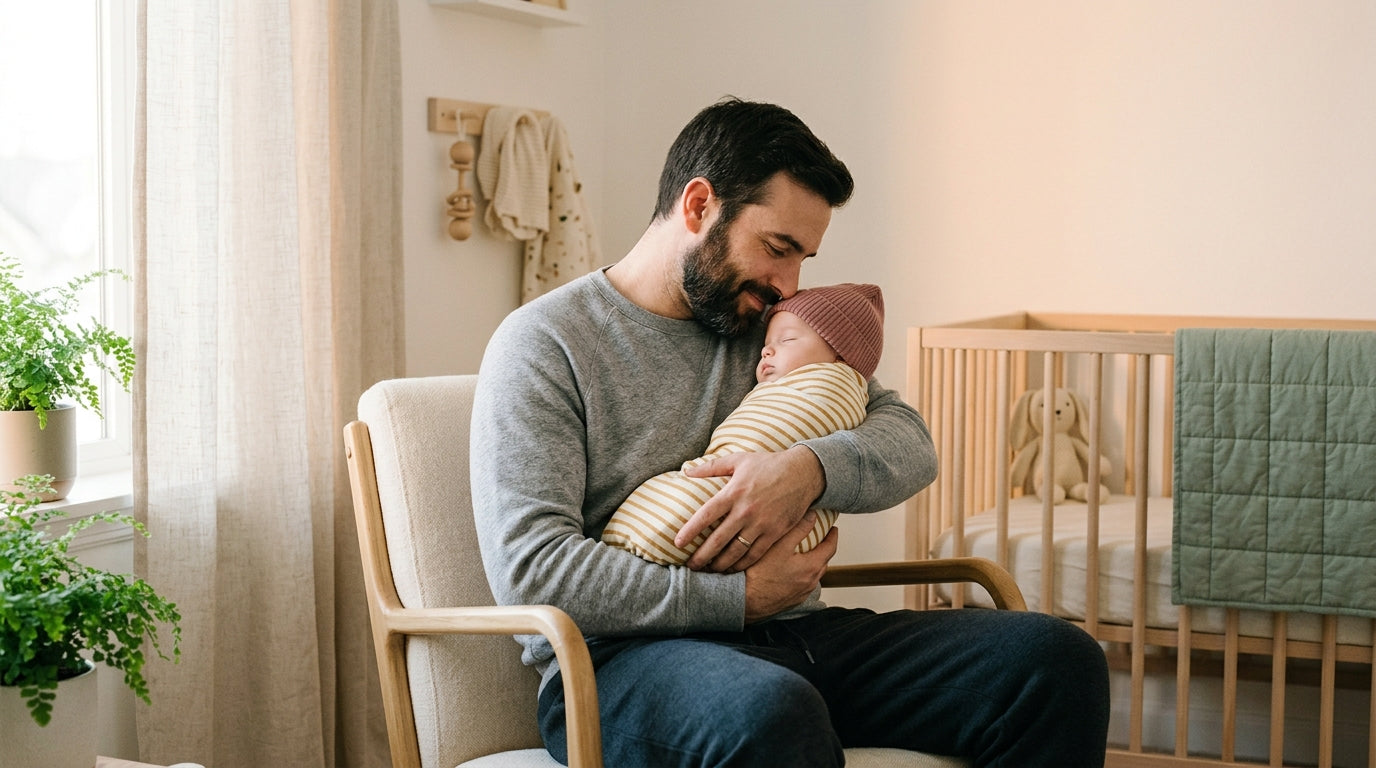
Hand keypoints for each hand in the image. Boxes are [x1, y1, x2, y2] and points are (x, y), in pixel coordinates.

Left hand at [677, 445, 824, 572]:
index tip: (678, 543)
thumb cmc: (769, 464)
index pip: (706, 515)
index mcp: (734, 492)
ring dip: (721, 564)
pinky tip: (733, 570)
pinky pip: (755, 554)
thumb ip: (711, 466)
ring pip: (736, 551)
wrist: (804, 473)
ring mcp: (761, 523)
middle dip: (702, 556)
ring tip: (709, 572)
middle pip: (718, 540)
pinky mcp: (775, 532)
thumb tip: (687, 471)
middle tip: (690, 566)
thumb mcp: (739, 459)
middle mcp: (746, 510)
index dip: (690, 531)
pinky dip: (742, 565)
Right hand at [744, 511, 837, 622]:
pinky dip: (802, 574)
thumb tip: (812, 516)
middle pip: (823, 561)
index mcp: (812, 566)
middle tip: (818, 537)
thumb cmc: (760, 574)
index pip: (830, 548)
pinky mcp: (793, 600)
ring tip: (803, 552)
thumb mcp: (780, 545)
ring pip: (813, 574)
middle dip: (823, 548)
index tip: (832, 529)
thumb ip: (798, 529)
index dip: (832, 536)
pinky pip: (803, 584)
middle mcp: (811, 582)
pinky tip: (789, 570)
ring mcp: (802, 593)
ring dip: (812, 562)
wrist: (745, 600)